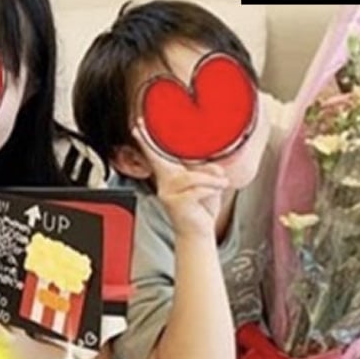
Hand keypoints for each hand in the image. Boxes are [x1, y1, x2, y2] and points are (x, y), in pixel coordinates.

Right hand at [133, 123, 229, 239]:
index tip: (138, 127)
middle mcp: (165, 182)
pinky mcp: (175, 203)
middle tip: (140, 128)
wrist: (198, 232)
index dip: (147, 141)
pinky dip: (210, 190)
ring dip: (210, 180)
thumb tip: (216, 169)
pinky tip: (214, 193)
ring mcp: (167, 193)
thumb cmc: (201, 207)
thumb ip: (208, 172)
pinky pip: (196, 190)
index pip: (158, 155)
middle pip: (163, 161)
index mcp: (170, 175)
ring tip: (221, 184)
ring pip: (190, 177)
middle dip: (150, 146)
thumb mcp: (207, 184)